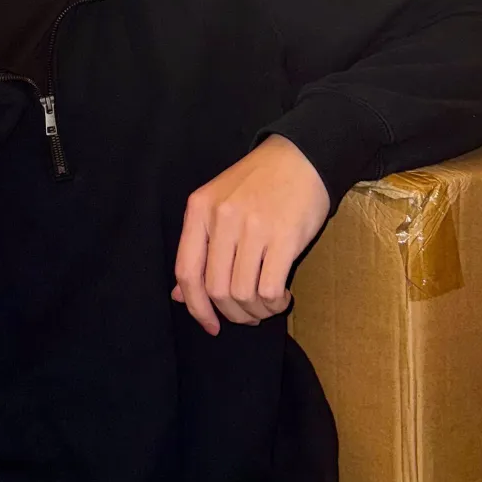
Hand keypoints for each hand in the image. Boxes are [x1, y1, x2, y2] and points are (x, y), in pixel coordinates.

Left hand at [172, 135, 329, 335]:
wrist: (300, 157)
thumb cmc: (257, 184)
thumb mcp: (217, 205)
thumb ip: (199, 248)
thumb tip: (181, 295)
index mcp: (199, 209)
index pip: (186, 271)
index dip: (196, 307)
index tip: (211, 325)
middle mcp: (221, 218)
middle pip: (216, 289)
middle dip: (233, 314)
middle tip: (249, 314)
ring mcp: (252, 227)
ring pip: (242, 294)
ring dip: (256, 312)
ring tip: (267, 305)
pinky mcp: (283, 237)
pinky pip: (269, 289)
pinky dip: (274, 303)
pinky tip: (281, 295)